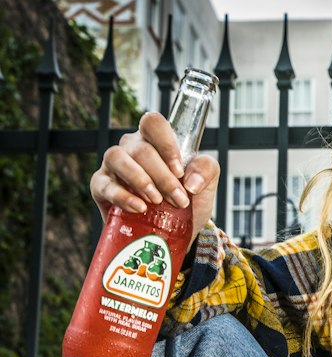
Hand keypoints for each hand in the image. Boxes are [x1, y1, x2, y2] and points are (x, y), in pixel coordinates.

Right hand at [89, 112, 219, 251]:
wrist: (174, 232)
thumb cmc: (188, 201)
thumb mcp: (205, 184)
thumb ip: (206, 170)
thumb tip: (191, 181)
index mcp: (156, 141)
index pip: (153, 124)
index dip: (166, 144)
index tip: (179, 171)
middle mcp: (132, 148)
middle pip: (141, 149)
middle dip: (163, 177)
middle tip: (178, 199)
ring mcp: (114, 166)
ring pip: (117, 158)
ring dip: (140, 180)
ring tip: (157, 200)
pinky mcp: (101, 186)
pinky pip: (104, 184)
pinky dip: (122, 196)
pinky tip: (139, 207)